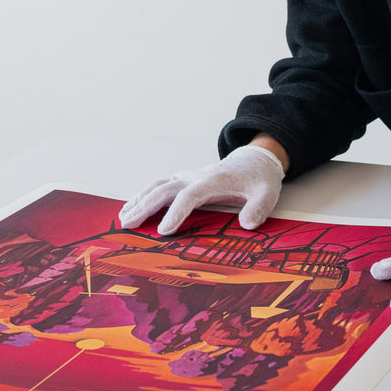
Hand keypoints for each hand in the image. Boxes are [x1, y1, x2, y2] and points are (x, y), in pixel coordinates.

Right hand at [119, 145, 285, 235]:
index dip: (176, 213)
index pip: (189, 196)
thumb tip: (247, 224)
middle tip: (128, 224)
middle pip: (165, 189)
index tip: (164, 231)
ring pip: (158, 186)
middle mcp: (196, 177)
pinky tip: (132, 207)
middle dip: (145, 206)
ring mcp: (188, 177)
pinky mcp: (184, 180)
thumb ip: (259, 208)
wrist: (254, 159)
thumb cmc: (259, 178)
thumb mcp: (267, 193)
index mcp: (213, 181)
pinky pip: (160, 186)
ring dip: (139, 200)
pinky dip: (144, 196)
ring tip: (123, 217)